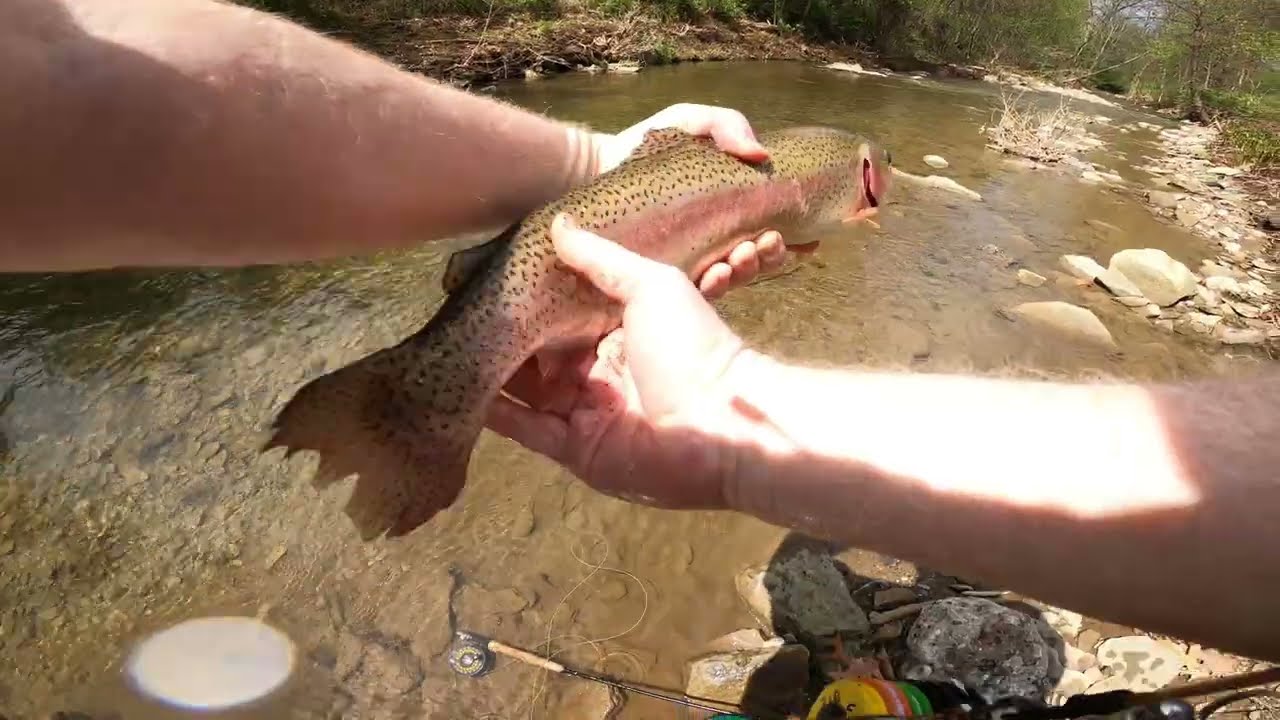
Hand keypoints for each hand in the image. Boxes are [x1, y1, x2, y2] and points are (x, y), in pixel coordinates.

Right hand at [486, 214, 753, 508]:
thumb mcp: (651, 285)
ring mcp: (588, 415)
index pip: (565, 317)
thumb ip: (602, 259)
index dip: (533, 303)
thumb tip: (559, 224)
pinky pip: (528, 429)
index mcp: (622, 334)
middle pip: (541, 356)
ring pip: (529, 392)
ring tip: (451, 349)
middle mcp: (602, 375)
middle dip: (507, 339)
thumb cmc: (696, 347)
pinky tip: (464, 391)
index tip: (493, 283)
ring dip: (495, 373)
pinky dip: (498, 413)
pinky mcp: (578, 450)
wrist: (727, 423)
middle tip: (461, 315)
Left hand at [592, 103, 788, 296]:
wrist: (590, 169)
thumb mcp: (689, 122)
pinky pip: (689, 291)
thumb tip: (760, 154)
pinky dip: (709, 287)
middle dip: (768, 258)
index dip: (792, 241)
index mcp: (727, 212)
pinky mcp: (658, 277)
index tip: (808, 242)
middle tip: (767, 245)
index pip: (767, 234)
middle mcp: (712, 242)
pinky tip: (714, 277)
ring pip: (727, 280)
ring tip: (740, 260)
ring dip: (743, 273)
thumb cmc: (643, 144)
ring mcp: (686, 262)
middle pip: (753, 262)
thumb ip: (725, 125)